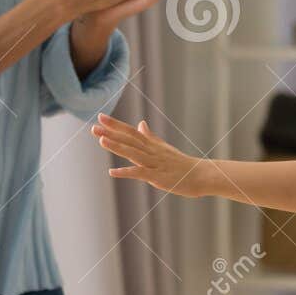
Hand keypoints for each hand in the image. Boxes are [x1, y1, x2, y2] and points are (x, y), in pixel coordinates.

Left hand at [92, 113, 207, 196]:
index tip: (100, 117)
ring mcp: (155, 164)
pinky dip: (126, 172)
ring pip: (134, 153)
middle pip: (130, 140)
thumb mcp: (165, 148)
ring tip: (102, 140)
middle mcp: (152, 152)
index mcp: (152, 145)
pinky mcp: (158, 177)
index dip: (116, 125)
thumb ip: (150, 136)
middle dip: (112, 133)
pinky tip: (113, 172)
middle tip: (94, 127)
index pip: (131, 132)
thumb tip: (141, 123)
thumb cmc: (182, 164)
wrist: (201, 175)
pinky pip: (140, 173)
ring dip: (117, 147)